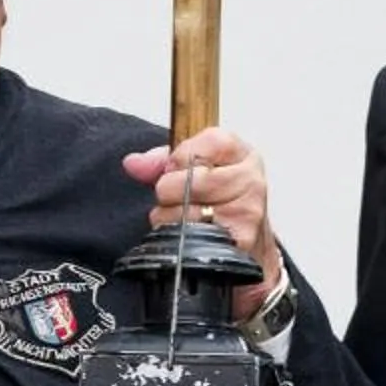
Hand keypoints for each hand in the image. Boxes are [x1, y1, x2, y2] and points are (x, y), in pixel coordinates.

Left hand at [127, 127, 282, 314]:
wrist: (245, 243)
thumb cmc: (219, 203)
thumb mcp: (196, 170)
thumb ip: (161, 161)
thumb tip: (134, 164)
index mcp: (243, 155)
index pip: (210, 141)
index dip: (181, 156)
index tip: (175, 167)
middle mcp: (251, 181)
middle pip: (191, 178)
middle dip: (171, 190)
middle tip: (179, 198)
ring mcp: (247, 213)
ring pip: (186, 210)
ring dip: (172, 217)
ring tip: (184, 217)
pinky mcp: (239, 242)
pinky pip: (191, 236)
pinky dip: (181, 239)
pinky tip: (190, 236)